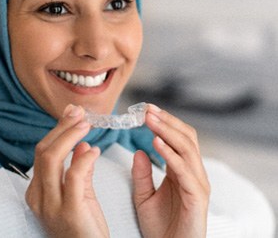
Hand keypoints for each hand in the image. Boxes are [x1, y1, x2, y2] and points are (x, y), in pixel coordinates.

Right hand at [25, 104, 108, 237]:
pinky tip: (96, 150)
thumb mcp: (79, 193)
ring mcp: (51, 205)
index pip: (43, 151)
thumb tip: (81, 144)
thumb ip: (78, 169)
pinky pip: (73, 175)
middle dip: (62, 127)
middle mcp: (39, 196)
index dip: (58, 129)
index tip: (72, 112)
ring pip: (52, 158)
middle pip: (44, 151)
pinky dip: (84, 158)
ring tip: (86, 125)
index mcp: (38, 190)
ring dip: (70, 136)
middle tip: (79, 113)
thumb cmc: (85, 225)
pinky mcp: (69, 211)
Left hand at [132, 104, 209, 237]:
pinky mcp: (197, 197)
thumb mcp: (143, 197)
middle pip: (186, 137)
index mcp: (181, 170)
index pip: (178, 138)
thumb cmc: (160, 228)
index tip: (146, 110)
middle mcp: (193, 173)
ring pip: (187, 148)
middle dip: (167, 121)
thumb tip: (138, 151)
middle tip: (147, 109)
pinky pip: (184, 170)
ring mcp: (197, 183)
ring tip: (149, 119)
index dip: (164, 122)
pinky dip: (170, 154)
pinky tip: (155, 142)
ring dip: (167, 130)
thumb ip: (141, 174)